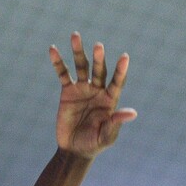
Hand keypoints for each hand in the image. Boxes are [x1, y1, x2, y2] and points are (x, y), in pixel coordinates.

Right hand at [50, 32, 136, 158]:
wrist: (73, 149)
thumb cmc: (93, 144)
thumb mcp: (106, 136)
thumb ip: (116, 123)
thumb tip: (132, 113)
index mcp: (110, 99)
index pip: (117, 81)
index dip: (121, 71)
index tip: (124, 57)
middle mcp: (97, 89)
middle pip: (99, 70)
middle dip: (98, 59)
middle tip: (98, 47)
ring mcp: (82, 88)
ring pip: (81, 66)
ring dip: (78, 52)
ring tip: (75, 36)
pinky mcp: (67, 91)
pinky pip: (63, 74)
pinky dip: (58, 63)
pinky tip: (53, 50)